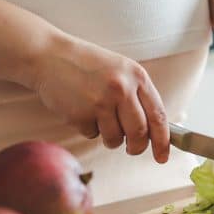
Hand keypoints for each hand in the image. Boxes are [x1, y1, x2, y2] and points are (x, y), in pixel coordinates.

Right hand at [32, 36, 169, 161]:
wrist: (50, 56)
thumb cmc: (88, 65)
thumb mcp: (120, 70)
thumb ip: (138, 95)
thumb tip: (154, 131)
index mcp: (137, 76)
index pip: (158, 116)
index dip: (163, 141)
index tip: (162, 157)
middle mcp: (121, 88)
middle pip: (139, 133)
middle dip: (136, 147)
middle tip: (131, 149)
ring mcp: (100, 102)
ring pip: (115, 138)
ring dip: (110, 138)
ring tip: (100, 119)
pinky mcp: (80, 114)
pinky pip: (92, 135)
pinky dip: (89, 129)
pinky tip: (81, 109)